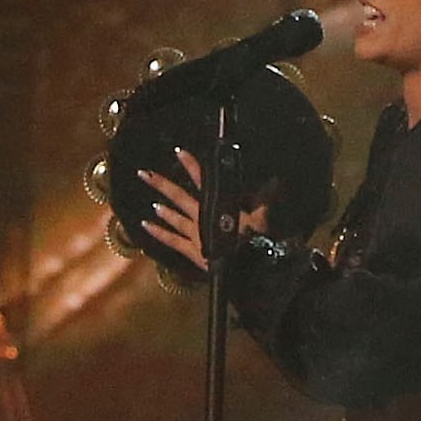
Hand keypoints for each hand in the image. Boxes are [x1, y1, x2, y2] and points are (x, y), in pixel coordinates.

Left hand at [136, 148, 255, 277]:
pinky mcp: (192, 252)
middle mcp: (202, 217)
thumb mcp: (264, 218)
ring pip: (174, 218)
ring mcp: (194, 235)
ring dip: (162, 209)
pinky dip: (158, 233)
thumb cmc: (256, 242)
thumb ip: (265, 198)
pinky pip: (172, 241)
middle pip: (179, 197)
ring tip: (152, 199)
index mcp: (218, 206)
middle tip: (144, 173)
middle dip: (162, 184)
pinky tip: (144, 225)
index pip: (204, 181)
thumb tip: (275, 181)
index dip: (192, 166)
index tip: (179, 152)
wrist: (247, 269)